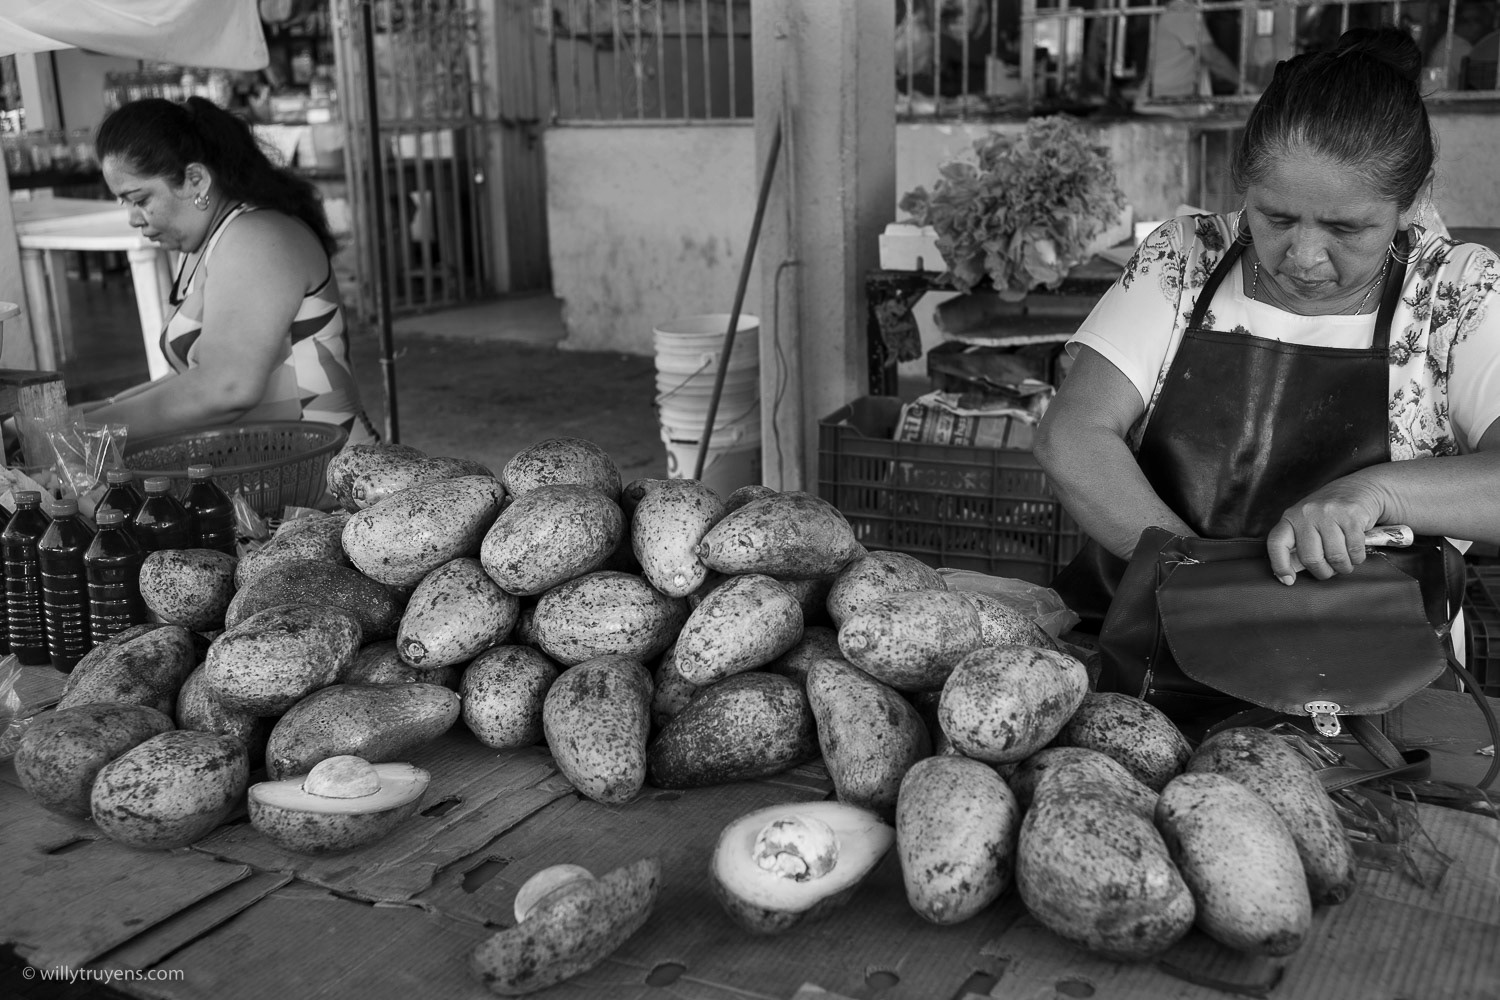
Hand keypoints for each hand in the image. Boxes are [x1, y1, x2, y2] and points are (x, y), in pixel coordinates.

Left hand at [1266, 477, 1386, 583]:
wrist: (1360, 488)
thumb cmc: (1329, 512)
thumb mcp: (1307, 523)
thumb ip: (1297, 545)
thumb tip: (1288, 574)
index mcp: (1291, 517)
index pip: (1277, 543)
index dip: (1280, 565)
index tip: (1288, 580)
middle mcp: (1307, 513)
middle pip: (1311, 558)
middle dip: (1323, 572)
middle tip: (1330, 571)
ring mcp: (1329, 513)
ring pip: (1335, 557)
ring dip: (1343, 567)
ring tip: (1345, 562)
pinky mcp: (1352, 516)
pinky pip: (1354, 550)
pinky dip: (1357, 558)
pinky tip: (1355, 552)